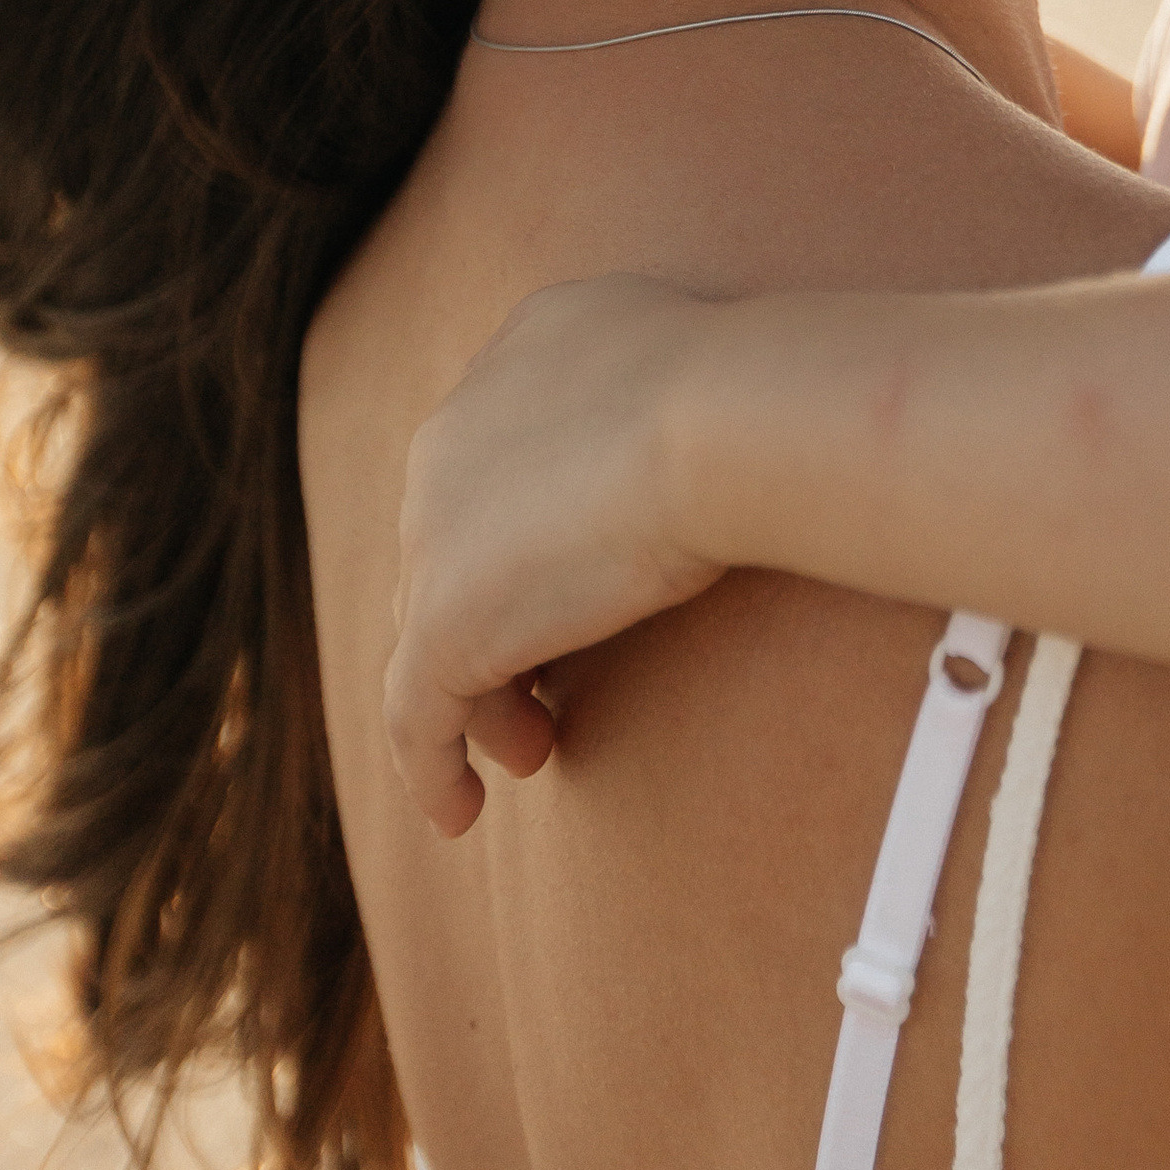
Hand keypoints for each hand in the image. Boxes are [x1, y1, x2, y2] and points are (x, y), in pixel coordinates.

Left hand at [386, 275, 730, 838]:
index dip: (530, 530)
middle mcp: (456, 436)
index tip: (578, 583)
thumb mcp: (714, 361)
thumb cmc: (754, 392)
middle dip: (498, 615)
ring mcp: (437, 532)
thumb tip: (740, 426)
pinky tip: (461, 811)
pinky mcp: (443, 621)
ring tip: (537, 745)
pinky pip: (415, 714)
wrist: (725, 419)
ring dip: (481, 691)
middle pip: (455, 547)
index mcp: (521, 358)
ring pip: (433, 630)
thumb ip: (687, 390)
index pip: (502, 461)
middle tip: (553, 682)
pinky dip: (430, 765)